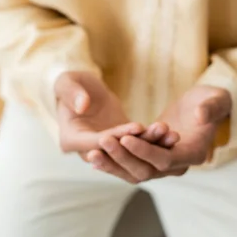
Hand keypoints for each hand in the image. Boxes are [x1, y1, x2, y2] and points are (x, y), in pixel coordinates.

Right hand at [54, 71, 178, 164]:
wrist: (81, 91)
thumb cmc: (70, 85)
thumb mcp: (67, 82)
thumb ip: (72, 93)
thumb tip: (82, 105)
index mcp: (70, 140)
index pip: (94, 143)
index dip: (115, 136)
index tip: (135, 127)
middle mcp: (88, 152)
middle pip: (115, 154)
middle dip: (139, 145)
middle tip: (160, 131)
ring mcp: (106, 150)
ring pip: (130, 154)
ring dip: (150, 144)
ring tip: (170, 132)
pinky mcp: (121, 145)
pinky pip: (137, 145)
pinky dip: (152, 141)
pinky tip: (170, 134)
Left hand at [87, 86, 231, 181]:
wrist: (207, 107)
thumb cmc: (213, 100)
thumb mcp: (216, 99)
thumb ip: (210, 107)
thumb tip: (201, 116)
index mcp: (195, 153)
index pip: (165, 160)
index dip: (145, 151)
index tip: (125, 138)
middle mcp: (180, 166)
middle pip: (147, 171)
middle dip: (123, 158)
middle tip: (103, 141)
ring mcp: (165, 165)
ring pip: (136, 173)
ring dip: (114, 164)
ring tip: (92, 154)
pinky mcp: (153, 159)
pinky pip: (132, 166)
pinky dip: (114, 162)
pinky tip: (94, 156)